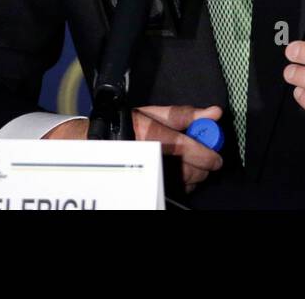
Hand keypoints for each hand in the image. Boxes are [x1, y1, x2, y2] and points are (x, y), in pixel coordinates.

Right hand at [43, 104, 225, 193]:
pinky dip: (181, 184)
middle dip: (201, 165)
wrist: (89, 145)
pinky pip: (173, 191)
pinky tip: (176, 173)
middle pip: (189, 170)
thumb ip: (184, 114)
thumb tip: (212, 113)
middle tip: (204, 157)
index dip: (206, 154)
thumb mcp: (151, 113)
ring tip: (187, 163)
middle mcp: (149, 156)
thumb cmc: (121, 125)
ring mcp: (146, 174)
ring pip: (183, 183)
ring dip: (193, 175)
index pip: (186, 148)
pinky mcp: (144, 186)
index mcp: (151, 134)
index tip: (215, 158)